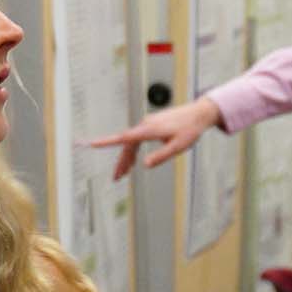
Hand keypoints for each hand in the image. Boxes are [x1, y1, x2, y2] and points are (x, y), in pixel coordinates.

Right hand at [90, 95, 223, 178]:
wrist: (199, 114)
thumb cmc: (190, 129)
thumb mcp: (178, 147)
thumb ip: (161, 156)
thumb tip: (144, 164)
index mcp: (149, 130)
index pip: (124, 137)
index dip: (106, 141)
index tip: (92, 144)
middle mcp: (145, 125)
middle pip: (127, 144)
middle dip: (121, 162)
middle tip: (116, 178)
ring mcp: (148, 124)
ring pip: (132, 142)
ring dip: (127, 157)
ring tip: (123, 173)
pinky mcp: (152, 124)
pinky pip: (138, 138)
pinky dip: (134, 150)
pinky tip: (134, 160)